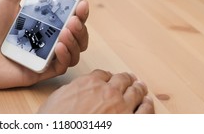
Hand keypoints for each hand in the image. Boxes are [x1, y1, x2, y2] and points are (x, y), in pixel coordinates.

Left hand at [0, 0, 88, 88]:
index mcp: (40, 20)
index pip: (68, 15)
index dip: (79, 9)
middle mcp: (44, 38)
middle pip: (76, 34)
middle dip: (81, 24)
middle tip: (76, 14)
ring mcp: (41, 55)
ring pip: (73, 51)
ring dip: (76, 39)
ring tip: (67, 30)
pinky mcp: (37, 71)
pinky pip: (60, 67)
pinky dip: (65, 56)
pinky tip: (58, 46)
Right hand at [38, 69, 154, 113]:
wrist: (61, 131)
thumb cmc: (56, 121)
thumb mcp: (57, 98)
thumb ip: (71, 90)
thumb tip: (76, 90)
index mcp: (89, 83)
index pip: (103, 74)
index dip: (107, 76)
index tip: (109, 78)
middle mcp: (107, 92)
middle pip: (121, 80)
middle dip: (126, 79)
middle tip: (130, 79)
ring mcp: (121, 107)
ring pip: (135, 92)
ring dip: (139, 88)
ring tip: (141, 87)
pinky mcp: (129, 123)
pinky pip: (145, 111)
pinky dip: (147, 105)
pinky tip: (147, 103)